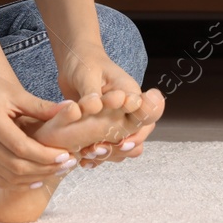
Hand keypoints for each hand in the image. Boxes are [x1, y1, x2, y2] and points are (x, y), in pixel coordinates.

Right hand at [0, 68, 76, 189]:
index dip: (45, 155)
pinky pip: (1, 180)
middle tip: (68, 164)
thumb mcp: (15, 92)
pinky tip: (39, 178)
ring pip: (10, 177)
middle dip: (45, 168)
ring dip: (37, 177)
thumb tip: (72, 109)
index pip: (21, 147)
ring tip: (58, 170)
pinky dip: (21, 183)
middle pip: (16, 166)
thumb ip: (41, 106)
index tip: (66, 154)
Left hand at [56, 45, 160, 167]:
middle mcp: (128, 111)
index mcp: (132, 95)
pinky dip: (97, 157)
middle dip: (120, 149)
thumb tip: (94, 106)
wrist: (75, 62)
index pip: (147, 118)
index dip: (138, 134)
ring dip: (108, 155)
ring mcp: (116, 121)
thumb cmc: (86, 63)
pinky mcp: (102, 128)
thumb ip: (92, 92)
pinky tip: (83, 160)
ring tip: (87, 154)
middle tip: (97, 149)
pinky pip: (107, 147)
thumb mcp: (88, 75)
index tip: (121, 141)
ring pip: (122, 147)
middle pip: (137, 137)